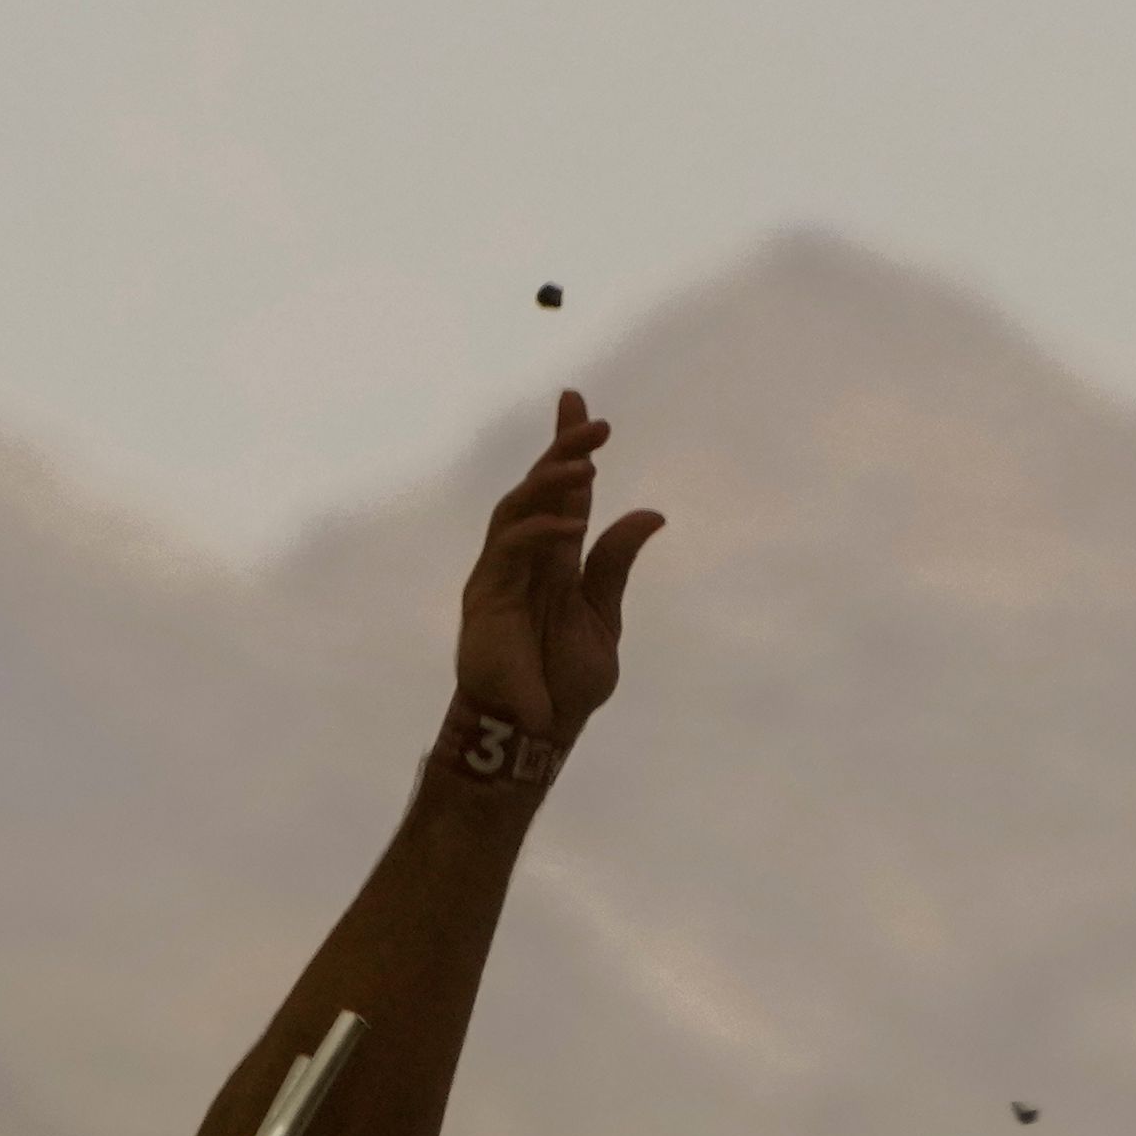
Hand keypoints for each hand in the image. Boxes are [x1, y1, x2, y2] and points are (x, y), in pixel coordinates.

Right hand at [455, 392, 661, 742]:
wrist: (534, 731)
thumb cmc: (565, 683)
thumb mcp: (602, 617)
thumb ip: (614, 565)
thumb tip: (650, 513)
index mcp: (557, 560)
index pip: (565, 493)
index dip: (570, 449)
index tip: (581, 404)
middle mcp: (527, 557)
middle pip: (538, 487)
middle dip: (561, 449)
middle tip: (588, 416)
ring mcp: (501, 572)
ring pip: (517, 506)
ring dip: (549, 480)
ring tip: (585, 462)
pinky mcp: (484, 594)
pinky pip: (508, 547)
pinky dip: (538, 531)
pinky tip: (569, 525)